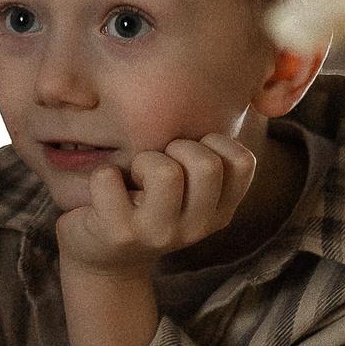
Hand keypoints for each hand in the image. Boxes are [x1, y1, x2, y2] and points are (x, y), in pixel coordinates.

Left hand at [56, 136, 255, 277]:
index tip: (189, 152)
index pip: (243, 161)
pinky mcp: (119, 234)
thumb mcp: (185, 188)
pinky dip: (102, 173)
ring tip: (133, 174)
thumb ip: (204, 156)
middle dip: (177, 146)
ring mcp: (158, 234)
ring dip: (142, 159)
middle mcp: (197, 228)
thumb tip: (231, 88)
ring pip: (165, 171)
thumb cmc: (145, 204)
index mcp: (220, 211)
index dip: (215, 142)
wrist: (102, 257)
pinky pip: (109, 178)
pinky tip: (105, 191)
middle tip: (157, 161)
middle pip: (206, 164)